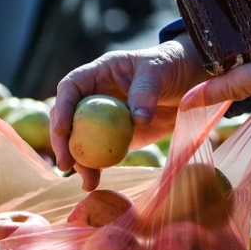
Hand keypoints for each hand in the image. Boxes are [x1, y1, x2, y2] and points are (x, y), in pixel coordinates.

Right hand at [50, 35, 205, 190]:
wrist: (189, 83)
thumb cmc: (169, 66)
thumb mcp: (157, 71)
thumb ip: (145, 93)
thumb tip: (137, 119)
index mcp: (97, 74)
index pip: (70, 88)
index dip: (61, 108)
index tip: (61, 129)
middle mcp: (94, 96)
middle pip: (69, 119)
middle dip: (63, 142)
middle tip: (66, 164)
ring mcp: (104, 119)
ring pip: (82, 140)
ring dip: (80, 162)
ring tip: (87, 182)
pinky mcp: (117, 137)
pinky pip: (102, 153)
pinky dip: (97, 167)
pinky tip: (94, 183)